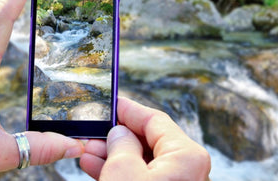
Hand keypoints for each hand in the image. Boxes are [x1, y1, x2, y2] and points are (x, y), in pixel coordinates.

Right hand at [80, 97, 210, 180]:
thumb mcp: (123, 173)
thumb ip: (121, 145)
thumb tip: (119, 133)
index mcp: (187, 156)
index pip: (155, 120)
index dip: (130, 110)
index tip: (112, 103)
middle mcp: (188, 169)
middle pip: (149, 141)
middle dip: (117, 137)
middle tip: (94, 133)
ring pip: (144, 161)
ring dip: (115, 156)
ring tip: (89, 152)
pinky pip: (143, 177)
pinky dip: (122, 172)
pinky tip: (97, 167)